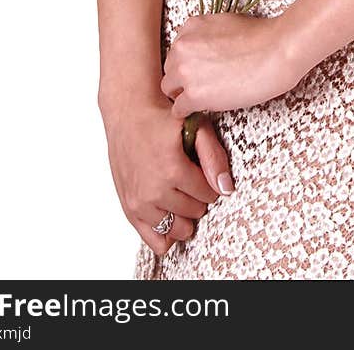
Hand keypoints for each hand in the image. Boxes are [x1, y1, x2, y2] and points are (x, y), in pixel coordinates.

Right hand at [102, 94, 234, 255]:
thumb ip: (214, 156)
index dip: (211, 183)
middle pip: (194, 213)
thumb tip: (226, 189)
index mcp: (172, 170)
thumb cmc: (161, 116)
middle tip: (191, 179)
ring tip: (180, 193)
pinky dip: (167, 233)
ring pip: (177, 229)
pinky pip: (155, 241)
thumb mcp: (195, 126)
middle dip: (198, 198)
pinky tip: (170, 213)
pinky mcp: (129, 208)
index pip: (208, 195)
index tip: (203, 170)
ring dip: (184, 214)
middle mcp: (153, 191)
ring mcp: (139, 203)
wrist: (127, 112)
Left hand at [161, 12, 299, 116]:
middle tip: (202, 86)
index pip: (177, 50)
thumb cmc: (261, 37)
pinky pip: (179, 109)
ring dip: (183, 95)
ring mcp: (186, 71)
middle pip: (170, 69)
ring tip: (202, 98)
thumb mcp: (226, 22)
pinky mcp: (194, 95)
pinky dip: (188, 112)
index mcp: (191, 26)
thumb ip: (206, 35)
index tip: (199, 70)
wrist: (276, 52)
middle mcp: (183, 47)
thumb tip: (203, 52)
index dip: (188, 62)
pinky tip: (201, 110)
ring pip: (170, 90)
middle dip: (183, 78)